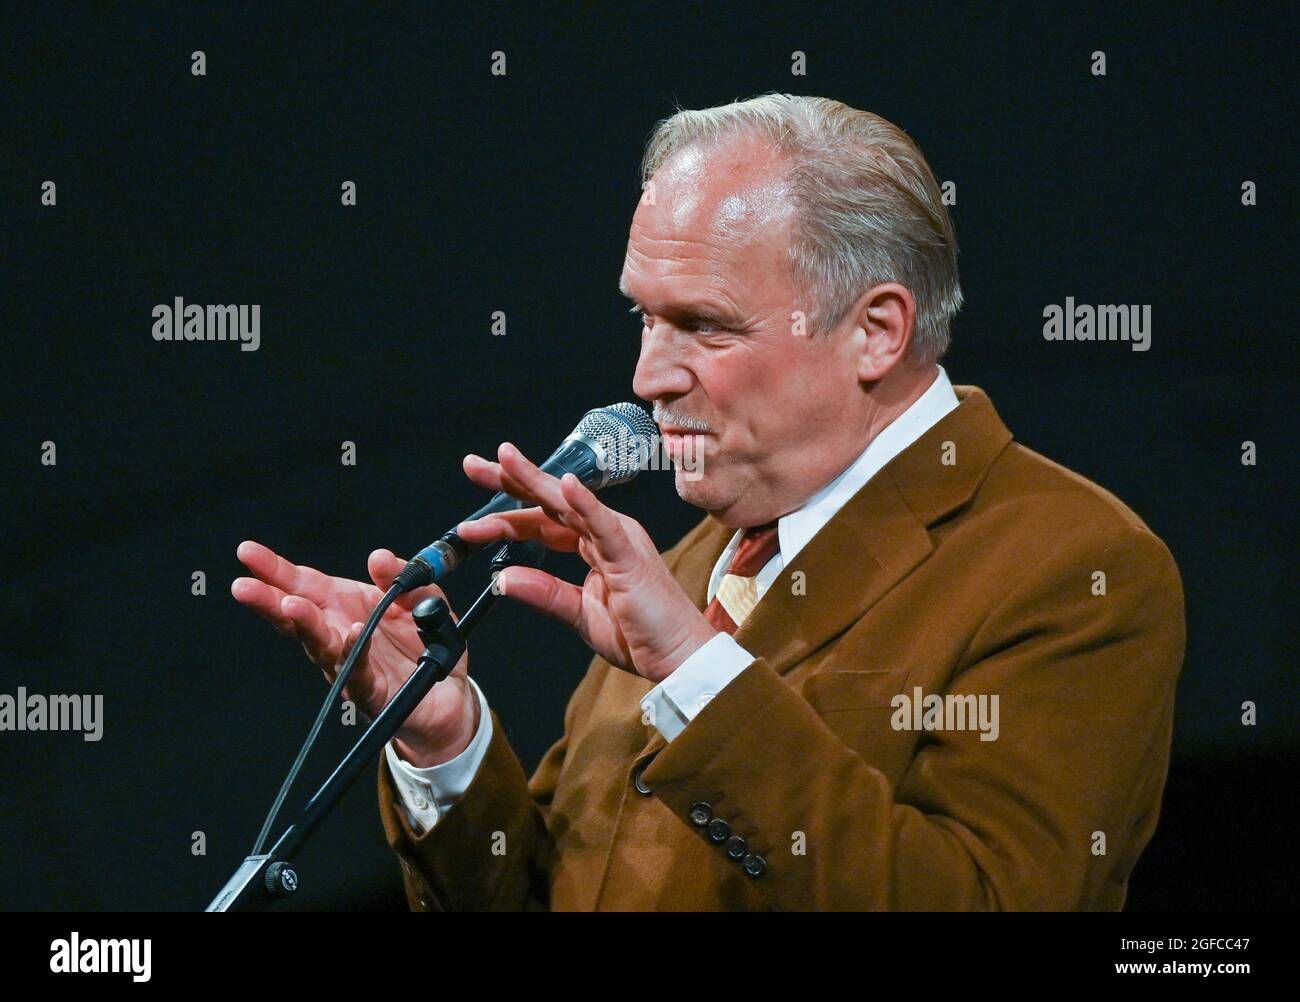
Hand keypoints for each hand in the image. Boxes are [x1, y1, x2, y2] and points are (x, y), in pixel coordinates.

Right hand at [231, 541, 476, 766]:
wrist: (448, 695)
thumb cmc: (424, 645)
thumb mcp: (421, 598)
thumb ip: (401, 575)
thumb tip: (377, 557)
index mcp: (345, 607)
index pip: (303, 584)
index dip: (275, 569)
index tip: (246, 552)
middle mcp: (338, 635)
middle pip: (296, 616)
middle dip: (268, 600)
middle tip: (244, 586)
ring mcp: (349, 666)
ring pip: (320, 645)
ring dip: (304, 624)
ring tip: (289, 605)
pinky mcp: (371, 692)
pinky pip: (359, 671)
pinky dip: (354, 652)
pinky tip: (351, 633)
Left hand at [455, 442, 717, 682]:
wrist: (679, 657)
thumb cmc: (641, 636)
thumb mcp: (579, 615)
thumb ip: (543, 593)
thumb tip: (501, 579)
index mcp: (594, 545)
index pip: (542, 522)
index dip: (505, 518)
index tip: (470, 523)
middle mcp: (605, 533)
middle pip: (549, 501)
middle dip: (510, 481)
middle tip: (473, 465)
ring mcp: (619, 539)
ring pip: (569, 503)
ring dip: (536, 480)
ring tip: (505, 459)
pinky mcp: (630, 555)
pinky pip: (604, 525)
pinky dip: (585, 504)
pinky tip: (565, 486)